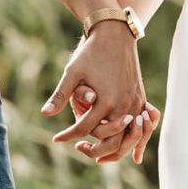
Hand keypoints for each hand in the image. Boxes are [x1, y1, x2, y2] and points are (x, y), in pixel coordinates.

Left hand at [43, 24, 156, 163]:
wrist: (115, 34)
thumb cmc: (91, 52)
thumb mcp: (72, 71)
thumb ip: (61, 94)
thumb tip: (45, 113)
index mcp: (105, 101)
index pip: (84, 129)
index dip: (68, 136)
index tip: (56, 139)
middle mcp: (123, 106)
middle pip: (110, 141)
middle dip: (93, 150)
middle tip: (79, 148)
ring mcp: (135, 104)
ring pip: (128, 139)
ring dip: (114, 151)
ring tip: (98, 154)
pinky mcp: (141, 100)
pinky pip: (142, 129)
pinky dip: (136, 143)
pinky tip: (131, 155)